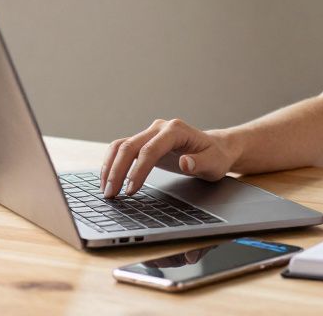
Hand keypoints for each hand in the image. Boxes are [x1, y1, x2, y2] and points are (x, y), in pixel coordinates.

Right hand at [98, 118, 236, 197]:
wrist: (215, 148)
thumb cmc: (215, 156)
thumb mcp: (214, 163)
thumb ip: (200, 163)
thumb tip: (185, 162)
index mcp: (176, 130)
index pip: (150, 149)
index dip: (138, 170)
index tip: (131, 190)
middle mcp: (159, 128)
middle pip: (130, 146)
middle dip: (117, 171)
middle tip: (111, 195)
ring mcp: (150, 133)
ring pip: (121, 146)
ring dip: (110, 167)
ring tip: (106, 190)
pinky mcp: (144, 142)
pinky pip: (122, 149)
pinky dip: (112, 164)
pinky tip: (108, 181)